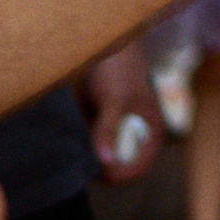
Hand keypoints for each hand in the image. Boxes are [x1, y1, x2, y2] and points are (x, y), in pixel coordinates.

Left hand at [83, 40, 162, 182]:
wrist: (98, 44)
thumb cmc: (119, 67)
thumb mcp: (116, 99)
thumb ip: (109, 129)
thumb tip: (104, 161)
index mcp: (149, 133)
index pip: (138, 169)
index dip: (120, 175)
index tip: (99, 173)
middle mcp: (130, 137)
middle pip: (114, 167)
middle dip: (97, 166)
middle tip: (81, 157)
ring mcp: (110, 133)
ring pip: (95, 158)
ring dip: (83, 154)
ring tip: (76, 135)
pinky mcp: (91, 128)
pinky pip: (81, 146)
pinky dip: (73, 142)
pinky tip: (70, 127)